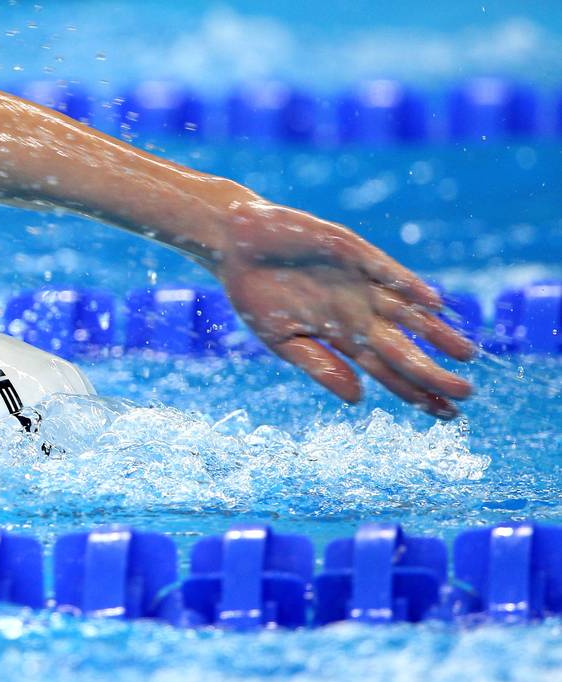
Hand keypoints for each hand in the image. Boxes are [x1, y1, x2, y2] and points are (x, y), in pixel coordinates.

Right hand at [212, 200, 475, 417]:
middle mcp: (358, 312)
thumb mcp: (282, 341)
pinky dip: (408, 286)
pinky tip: (433, 303)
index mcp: (341, 336)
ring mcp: (358, 283)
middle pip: (404, 347)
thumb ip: (321, 367)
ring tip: (468, 353)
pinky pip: (385, 272)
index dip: (415, 392)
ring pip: (407, 312)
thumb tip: (360, 400)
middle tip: (467, 394)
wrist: (236, 244)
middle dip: (434, 371)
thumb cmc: (255, 294)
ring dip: (436, 332)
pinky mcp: (351, 253)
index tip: (446, 415)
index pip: (387, 370)